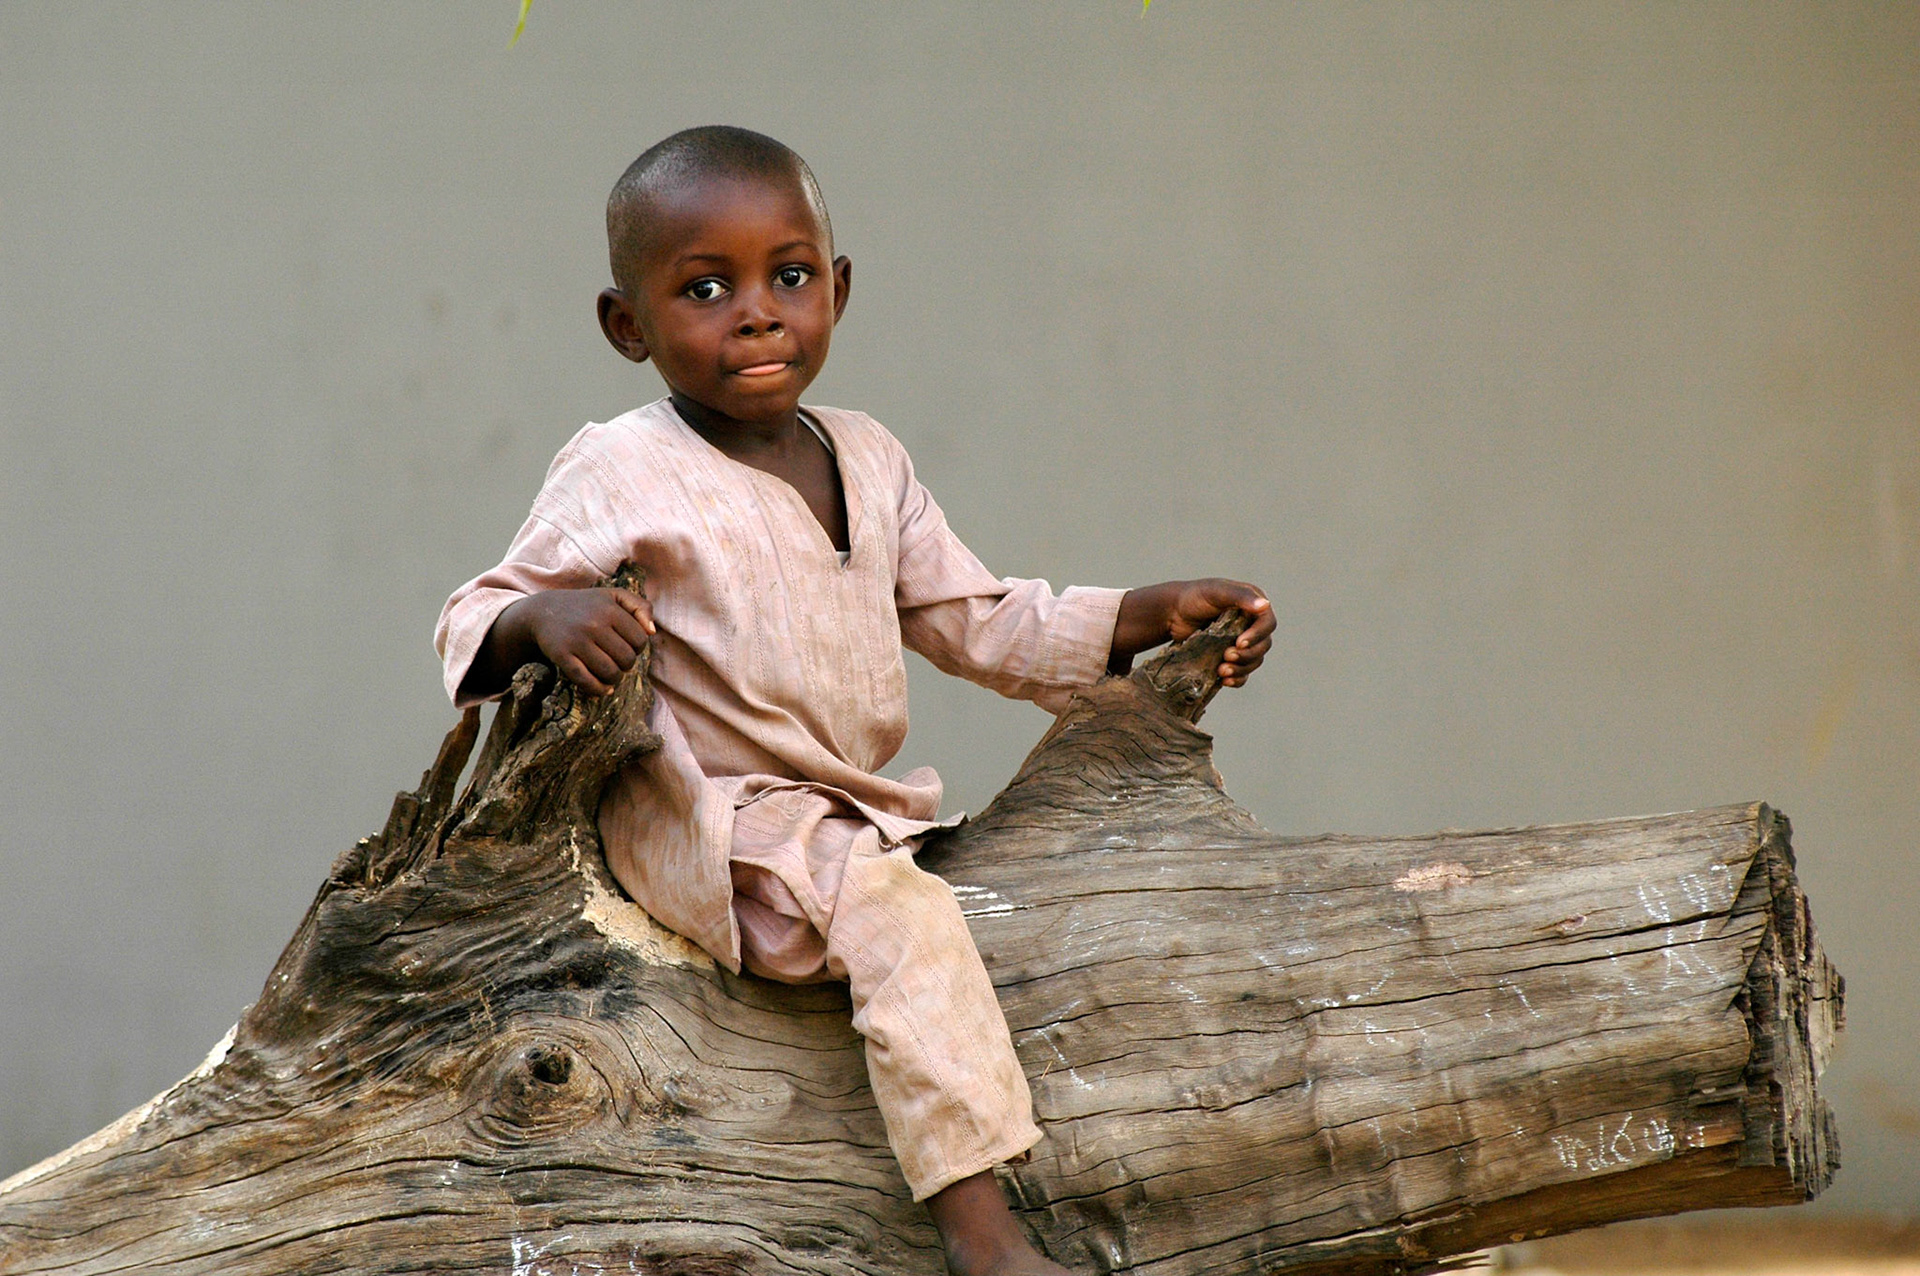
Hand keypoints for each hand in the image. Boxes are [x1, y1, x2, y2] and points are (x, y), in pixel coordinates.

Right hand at [493, 587, 655, 696]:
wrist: (544, 612)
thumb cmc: (587, 606)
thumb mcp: (614, 596)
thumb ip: (640, 606)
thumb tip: (652, 632)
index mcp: (609, 609)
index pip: (640, 640)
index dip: (638, 648)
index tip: (627, 646)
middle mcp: (593, 624)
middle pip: (627, 659)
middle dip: (626, 665)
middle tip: (618, 661)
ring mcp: (576, 641)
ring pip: (610, 673)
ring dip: (615, 679)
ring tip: (611, 674)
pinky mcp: (561, 655)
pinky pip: (586, 681)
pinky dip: (599, 690)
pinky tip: (604, 689)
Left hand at [1111, 578, 1273, 687]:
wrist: (1172, 613)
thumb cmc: (1194, 597)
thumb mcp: (1216, 591)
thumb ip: (1240, 596)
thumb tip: (1265, 605)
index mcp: (1253, 607)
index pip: (1267, 624)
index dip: (1258, 635)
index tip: (1240, 643)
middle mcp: (1252, 625)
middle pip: (1263, 646)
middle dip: (1247, 654)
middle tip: (1227, 655)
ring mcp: (1242, 643)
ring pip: (1254, 661)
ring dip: (1241, 669)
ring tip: (1222, 670)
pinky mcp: (1231, 658)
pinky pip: (1242, 673)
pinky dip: (1237, 679)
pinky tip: (1224, 680)